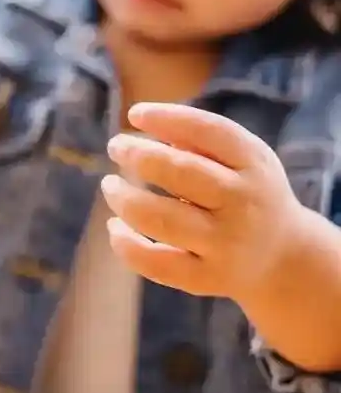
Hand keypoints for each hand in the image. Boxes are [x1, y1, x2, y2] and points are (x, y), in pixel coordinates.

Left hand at [101, 102, 309, 302]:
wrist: (283, 258)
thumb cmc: (248, 196)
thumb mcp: (243, 162)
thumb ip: (204, 143)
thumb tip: (152, 125)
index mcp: (254, 164)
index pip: (209, 131)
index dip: (168, 118)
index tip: (135, 113)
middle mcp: (242, 204)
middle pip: (180, 173)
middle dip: (139, 156)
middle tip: (116, 146)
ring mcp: (224, 245)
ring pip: (160, 219)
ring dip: (124, 199)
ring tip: (110, 185)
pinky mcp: (205, 278)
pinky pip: (156, 263)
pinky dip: (126, 245)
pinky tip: (114, 227)